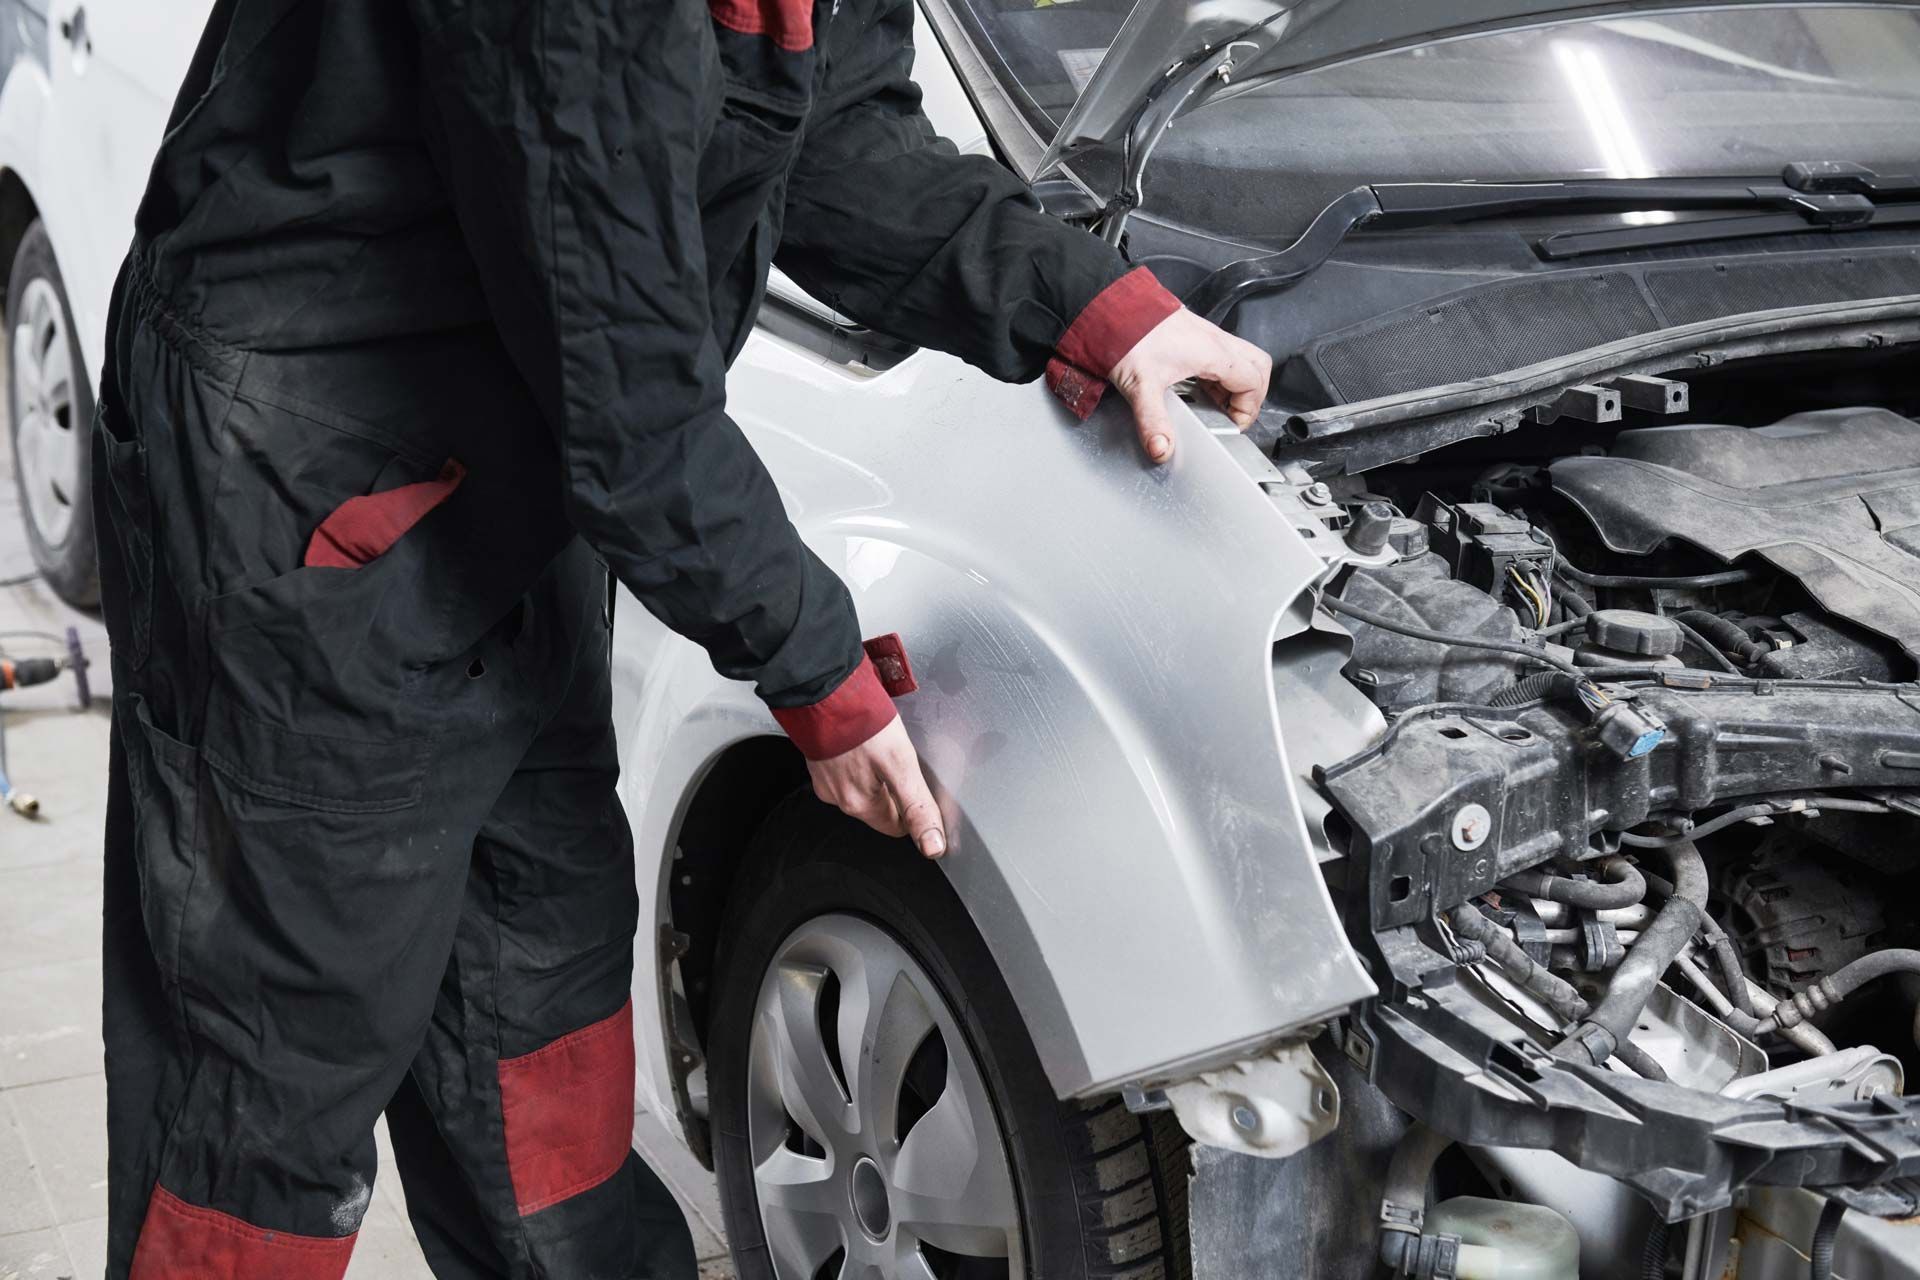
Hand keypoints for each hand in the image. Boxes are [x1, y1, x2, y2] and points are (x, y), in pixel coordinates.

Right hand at [806, 716, 946, 857]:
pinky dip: (858, 759)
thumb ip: (917, 807)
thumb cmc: (861, 721)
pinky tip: (865, 740)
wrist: (824, 689)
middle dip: (894, 787)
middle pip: (880, 807)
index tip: (917, 783)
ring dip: (876, 772)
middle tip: (899, 758)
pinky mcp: (820, 761)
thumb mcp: (901, 765)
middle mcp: (838, 799)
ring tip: (881, 745)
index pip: (896, 827)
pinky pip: (847, 770)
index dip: (912, 807)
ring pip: (863, 788)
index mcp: (859, 805)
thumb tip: (932, 846)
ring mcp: (826, 780)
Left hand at [1107, 309, 1271, 463]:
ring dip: (1235, 385)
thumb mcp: (1141, 386)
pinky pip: (1222, 355)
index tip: (1230, 425)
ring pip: (1242, 359)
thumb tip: (1161, 448)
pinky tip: (1199, 388)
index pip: (1253, 383)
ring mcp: (1205, 335)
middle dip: (1252, 394)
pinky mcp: (1192, 334)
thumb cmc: (1128, 336)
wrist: (1111, 308)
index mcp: (1213, 352)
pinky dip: (1219, 375)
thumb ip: (1153, 421)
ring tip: (1215, 405)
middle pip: (1257, 366)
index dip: (1248, 409)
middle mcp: (1214, 340)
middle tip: (1233, 414)